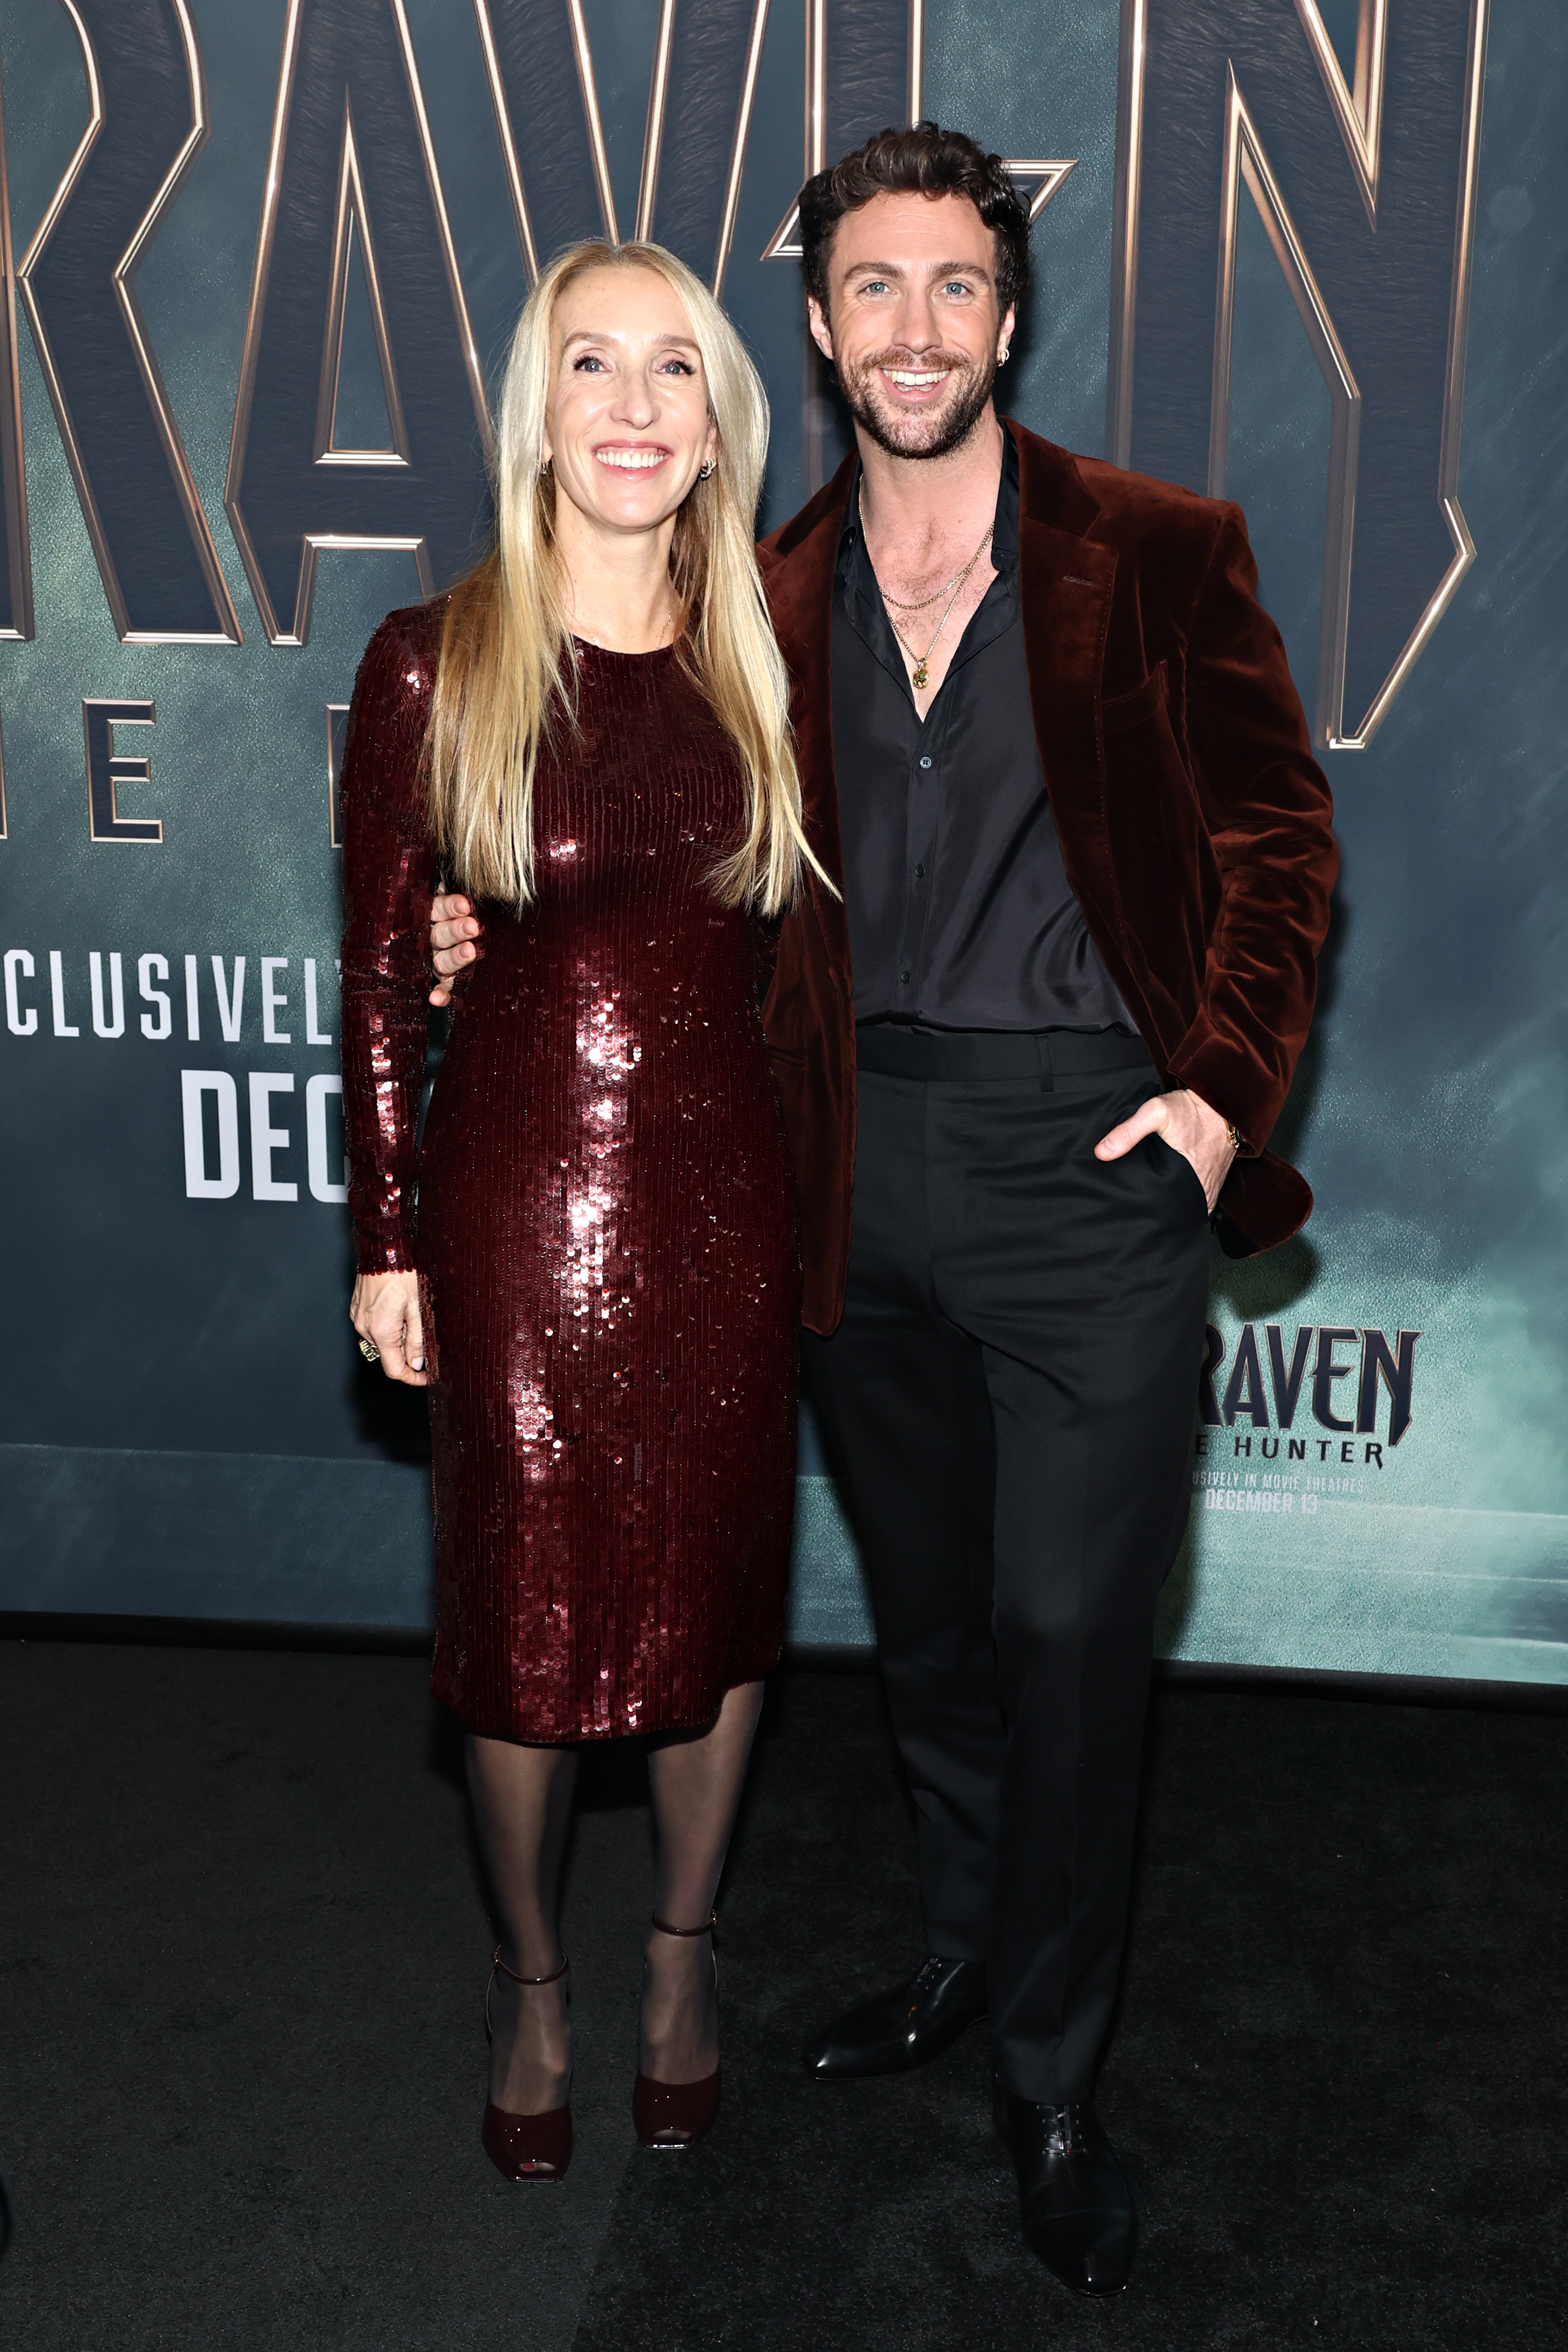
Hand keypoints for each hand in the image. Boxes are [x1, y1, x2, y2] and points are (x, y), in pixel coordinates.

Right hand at [350, 1270, 429, 1384]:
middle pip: (389, 1354)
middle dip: (407, 1350)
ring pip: (381, 1340)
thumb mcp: (418, 1309)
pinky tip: (396, 1308)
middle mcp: (365, 1329)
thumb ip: (417, 1340)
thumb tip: (417, 1363)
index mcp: (381, 1331)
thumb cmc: (403, 1274)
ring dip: (397, 1336)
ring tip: (408, 1312)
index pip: (394, 1369)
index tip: (425, 1377)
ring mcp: (358, 1319)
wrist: (384, 1249)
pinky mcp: (356, 1310)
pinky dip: (387, 1325)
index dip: (412, 1378)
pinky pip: (373, 1327)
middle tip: (421, 1327)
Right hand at [429, 891, 483, 1008]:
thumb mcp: (474, 903)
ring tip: (470, 951)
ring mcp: (438, 960)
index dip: (449, 907)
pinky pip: (441, 988)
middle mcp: (435, 938)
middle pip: (439, 934)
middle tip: (472, 927)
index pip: (437, 908)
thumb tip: (469, 875)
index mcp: (438, 916)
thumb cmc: (480, 917)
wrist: (492, 944)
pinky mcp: (446, 981)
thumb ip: (464, 897)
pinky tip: (437, 999)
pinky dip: (440, 994)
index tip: (465, 905)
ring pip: (441, 960)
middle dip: (456, 930)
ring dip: (454, 957)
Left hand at [1094, 1087, 1235, 1211]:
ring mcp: (1211, 1186)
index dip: (1145, 1206)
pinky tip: (1171, 1196)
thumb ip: (1129, 1132)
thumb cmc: (1191, 1108)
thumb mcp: (1156, 1112)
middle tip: (1136, 1204)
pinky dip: (1186, 1199)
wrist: (1223, 1101)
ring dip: (1173, 1206)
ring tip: (1151, 1203)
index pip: (1163, 1206)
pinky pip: (1199, 1199)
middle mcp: (1202, 1188)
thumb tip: (1102, 1153)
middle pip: (1175, 1209)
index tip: (1129, 1203)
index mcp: (1189, 1180)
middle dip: (1157, 1209)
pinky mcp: (1215, 1181)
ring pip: (1187, 1206)